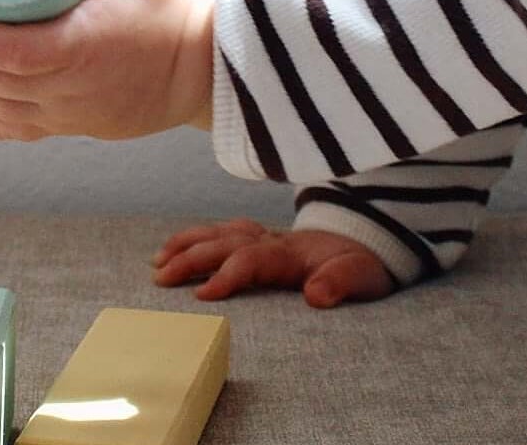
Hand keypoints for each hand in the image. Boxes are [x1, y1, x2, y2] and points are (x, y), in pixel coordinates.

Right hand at [153, 219, 395, 308]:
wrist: (368, 238)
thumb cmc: (362, 263)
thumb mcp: (363, 276)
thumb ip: (341, 282)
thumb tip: (316, 295)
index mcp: (292, 252)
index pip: (252, 259)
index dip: (227, 275)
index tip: (202, 295)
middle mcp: (272, 240)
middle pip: (224, 243)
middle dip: (191, 258)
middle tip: (161, 278)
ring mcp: (264, 235)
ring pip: (218, 233)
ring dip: (187, 243)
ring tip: (157, 261)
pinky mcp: (260, 237)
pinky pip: (223, 231)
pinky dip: (197, 236)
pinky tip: (177, 246)